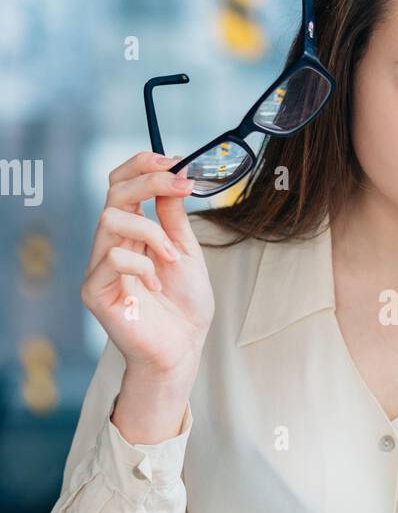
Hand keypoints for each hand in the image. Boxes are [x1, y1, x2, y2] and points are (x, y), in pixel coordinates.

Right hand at [80, 150, 214, 378]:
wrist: (183, 351)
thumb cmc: (184, 307)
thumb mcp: (186, 252)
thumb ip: (173, 218)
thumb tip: (173, 177)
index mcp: (131, 233)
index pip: (122, 185)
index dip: (142, 166)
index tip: (175, 161)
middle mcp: (111, 245)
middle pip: (114, 193)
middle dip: (149, 181)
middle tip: (181, 185)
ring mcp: (100, 268)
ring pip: (112, 219)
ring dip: (151, 232)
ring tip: (173, 258)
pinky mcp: (96, 292)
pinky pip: (112, 258)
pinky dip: (142, 265)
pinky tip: (156, 286)